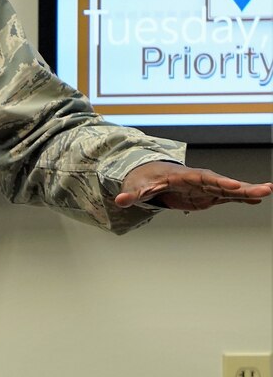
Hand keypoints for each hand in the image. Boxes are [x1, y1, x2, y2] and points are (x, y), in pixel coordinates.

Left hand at [113, 161, 271, 211]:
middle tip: (266, 189)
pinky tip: (257, 199)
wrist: (149, 175)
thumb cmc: (144, 178)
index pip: (204, 178)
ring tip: (268, 192)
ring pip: (229, 190)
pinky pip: (226, 197)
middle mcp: (199, 180)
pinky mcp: (207, 195)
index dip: (219, 182)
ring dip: (247, 192)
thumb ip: (132, 194)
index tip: (234, 185)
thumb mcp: (136, 186)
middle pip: (223, 183)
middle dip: (242, 186)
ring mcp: (205, 187)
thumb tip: (119, 200)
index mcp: (184, 175)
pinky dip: (241, 198)